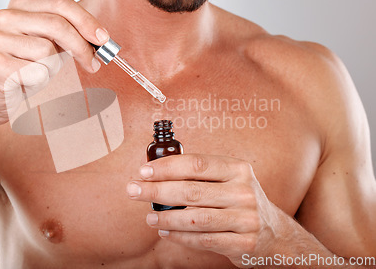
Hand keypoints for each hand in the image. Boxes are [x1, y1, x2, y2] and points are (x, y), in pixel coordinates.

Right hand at [0, 0, 108, 128]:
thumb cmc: (25, 69)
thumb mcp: (48, 45)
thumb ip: (70, 35)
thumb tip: (101, 39)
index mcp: (19, 5)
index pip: (60, 3)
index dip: (86, 20)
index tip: (104, 38)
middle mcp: (4, 17)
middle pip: (57, 25)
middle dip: (82, 46)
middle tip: (93, 64)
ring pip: (48, 51)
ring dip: (52, 69)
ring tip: (38, 74)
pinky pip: (37, 72)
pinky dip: (40, 82)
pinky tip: (26, 84)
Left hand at [127, 154, 285, 267]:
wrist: (275, 234)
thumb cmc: (239, 200)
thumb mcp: (229, 179)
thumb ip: (198, 174)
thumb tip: (153, 170)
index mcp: (237, 169)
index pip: (196, 164)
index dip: (166, 167)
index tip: (143, 171)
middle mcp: (243, 192)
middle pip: (191, 191)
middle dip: (156, 191)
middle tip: (133, 190)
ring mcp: (245, 219)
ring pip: (196, 218)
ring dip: (166, 218)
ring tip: (149, 217)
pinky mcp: (243, 243)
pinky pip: (204, 240)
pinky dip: (181, 237)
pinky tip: (166, 232)